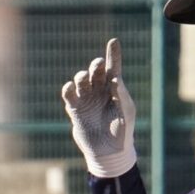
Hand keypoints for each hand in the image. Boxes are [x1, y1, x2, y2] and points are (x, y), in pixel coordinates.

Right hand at [61, 38, 136, 177]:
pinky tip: (70, 87)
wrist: (108, 152)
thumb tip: (115, 78)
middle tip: (98, 65)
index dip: (113, 54)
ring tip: (84, 78)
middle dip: (96, 65)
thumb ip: (121, 95)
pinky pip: (69, 94)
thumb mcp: (126, 113)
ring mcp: (86, 98)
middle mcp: (100, 90)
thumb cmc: (122, 132)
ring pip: (81, 79)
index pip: (114, 68)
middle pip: (96, 71)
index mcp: (115, 90)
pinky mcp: (75, 108)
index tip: (114, 41)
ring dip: (82, 76)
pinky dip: (68, 88)